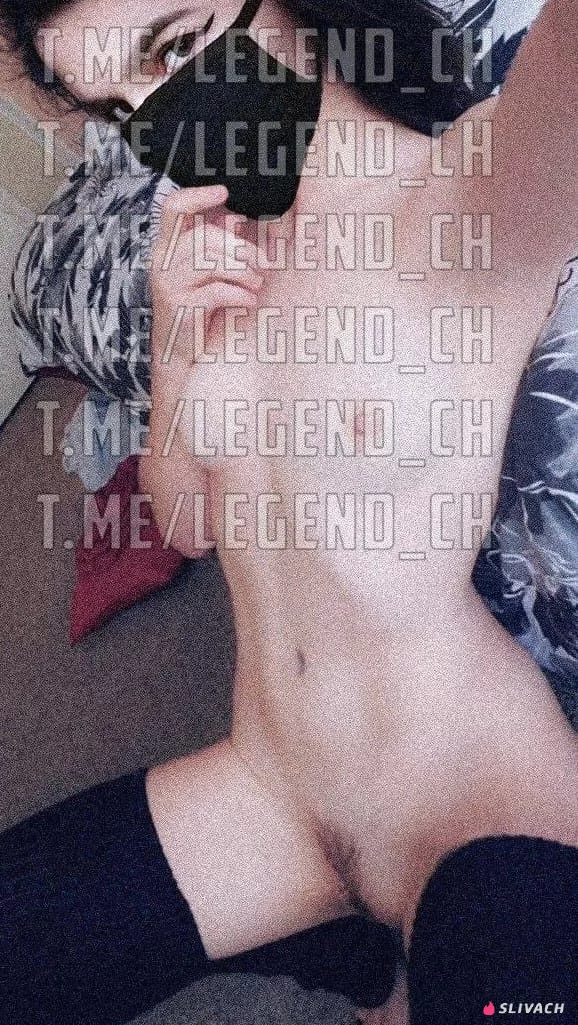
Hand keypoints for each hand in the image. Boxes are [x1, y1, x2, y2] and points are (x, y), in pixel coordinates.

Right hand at [149, 183, 265, 366]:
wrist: (178, 353)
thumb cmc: (196, 309)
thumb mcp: (205, 274)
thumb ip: (216, 246)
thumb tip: (235, 218)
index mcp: (167, 247)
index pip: (173, 207)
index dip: (197, 195)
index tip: (223, 192)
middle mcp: (162, 262)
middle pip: (205, 236)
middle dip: (242, 249)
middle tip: (263, 265)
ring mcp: (169, 284)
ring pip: (211, 261)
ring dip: (244, 271)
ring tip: (257, 283)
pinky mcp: (181, 307)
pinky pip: (217, 290)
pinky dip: (240, 294)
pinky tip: (249, 300)